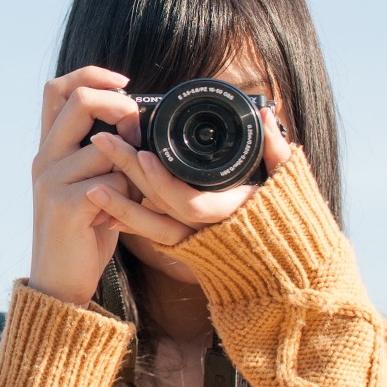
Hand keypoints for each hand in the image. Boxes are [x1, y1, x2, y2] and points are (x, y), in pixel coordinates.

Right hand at [29, 66, 141, 305]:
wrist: (59, 283)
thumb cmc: (84, 232)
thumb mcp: (88, 184)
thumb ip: (102, 153)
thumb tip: (138, 121)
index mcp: (48, 148)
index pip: (58, 88)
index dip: (92, 75)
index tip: (125, 82)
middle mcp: (44, 158)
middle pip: (80, 101)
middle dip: (120, 106)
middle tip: (138, 127)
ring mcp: (51, 180)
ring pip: (108, 147)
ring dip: (133, 167)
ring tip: (132, 195)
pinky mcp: (66, 205)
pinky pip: (113, 181)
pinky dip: (128, 196)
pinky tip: (118, 218)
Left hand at [84, 105, 292, 245]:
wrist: (292, 271)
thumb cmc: (295, 225)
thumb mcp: (289, 184)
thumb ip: (277, 151)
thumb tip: (265, 115)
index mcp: (231, 216)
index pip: (188, 201)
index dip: (162, 179)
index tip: (142, 152)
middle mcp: (209, 234)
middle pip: (160, 206)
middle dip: (129, 174)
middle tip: (102, 141)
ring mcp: (197, 244)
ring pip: (151, 227)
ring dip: (120, 203)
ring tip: (92, 180)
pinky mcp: (187, 249)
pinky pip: (154, 235)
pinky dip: (131, 221)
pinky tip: (107, 204)